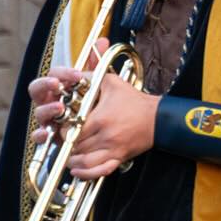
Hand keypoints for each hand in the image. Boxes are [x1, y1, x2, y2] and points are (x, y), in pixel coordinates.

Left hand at [29, 38, 159, 179]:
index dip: (62, 130)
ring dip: (72, 161)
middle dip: (65, 144)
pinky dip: (86, 173)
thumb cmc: (133, 100)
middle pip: (74, 147)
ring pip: (82, 162)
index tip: (62, 125)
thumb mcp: (112, 81)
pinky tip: (78, 170)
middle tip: (62, 139)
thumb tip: (91, 47)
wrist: (159, 118)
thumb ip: (95, 68)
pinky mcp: (119, 157)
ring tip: (68, 155)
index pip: (70, 130)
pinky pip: (99, 171)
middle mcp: (104, 136)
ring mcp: (112, 148)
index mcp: (100, 118)